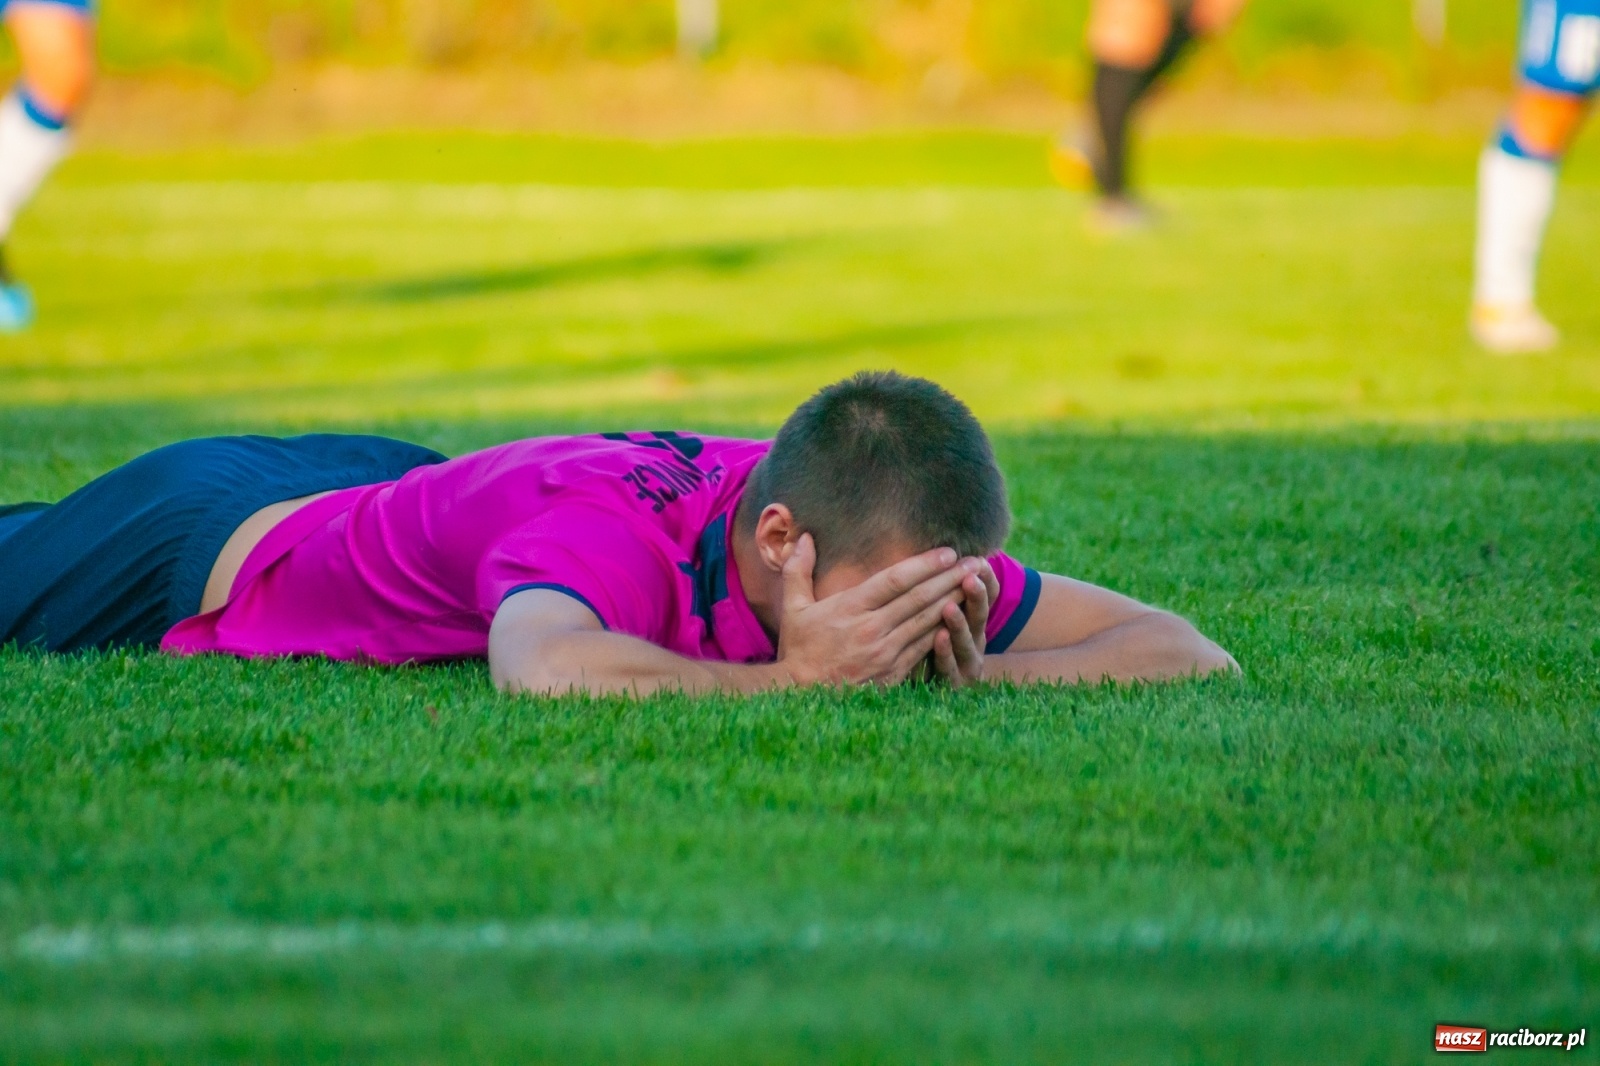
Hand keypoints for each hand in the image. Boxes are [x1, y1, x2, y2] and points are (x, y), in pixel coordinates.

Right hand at [775, 534, 978, 685]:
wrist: (802, 696)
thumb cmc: (799, 649)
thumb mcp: (793, 608)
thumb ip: (798, 570)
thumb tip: (803, 537)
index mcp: (850, 609)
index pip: (895, 580)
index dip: (924, 565)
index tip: (948, 551)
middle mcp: (872, 629)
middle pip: (919, 598)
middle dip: (950, 577)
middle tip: (976, 561)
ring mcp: (886, 653)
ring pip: (928, 622)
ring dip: (954, 601)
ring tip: (975, 584)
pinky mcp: (894, 673)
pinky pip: (925, 647)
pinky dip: (945, 631)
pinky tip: (962, 617)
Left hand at [931, 558, 995, 687]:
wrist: (936, 690)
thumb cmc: (932, 641)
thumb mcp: (940, 612)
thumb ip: (941, 588)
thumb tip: (941, 550)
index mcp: (974, 619)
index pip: (986, 596)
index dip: (985, 580)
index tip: (980, 560)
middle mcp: (976, 639)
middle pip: (980, 615)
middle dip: (977, 596)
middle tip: (971, 576)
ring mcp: (968, 662)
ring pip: (966, 641)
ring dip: (959, 623)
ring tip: (950, 607)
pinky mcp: (955, 684)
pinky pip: (949, 667)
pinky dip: (944, 652)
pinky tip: (937, 637)